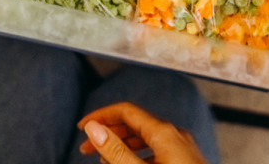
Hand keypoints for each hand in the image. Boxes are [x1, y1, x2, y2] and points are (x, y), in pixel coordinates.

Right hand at [79, 102, 208, 163]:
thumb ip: (117, 152)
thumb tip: (94, 129)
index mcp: (164, 133)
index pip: (126, 111)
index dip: (101, 116)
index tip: (83, 127)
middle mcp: (176, 136)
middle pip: (135, 124)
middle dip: (109, 133)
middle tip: (86, 147)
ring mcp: (183, 149)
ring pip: (146, 139)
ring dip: (122, 145)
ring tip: (104, 159)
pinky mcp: (185, 161)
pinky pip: (156, 151)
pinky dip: (138, 156)